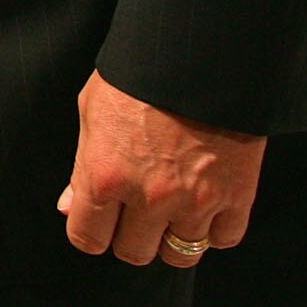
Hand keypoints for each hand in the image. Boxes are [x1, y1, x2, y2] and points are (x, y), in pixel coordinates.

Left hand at [57, 71, 264, 267]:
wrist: (201, 52)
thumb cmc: (140, 74)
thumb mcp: (92, 109)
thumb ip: (81, 166)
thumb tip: (70, 207)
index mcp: (105, 174)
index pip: (87, 238)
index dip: (91, 232)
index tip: (99, 223)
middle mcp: (149, 196)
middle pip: (134, 253)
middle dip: (131, 237)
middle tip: (137, 214)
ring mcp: (195, 201)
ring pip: (180, 254)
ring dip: (174, 237)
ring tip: (173, 211)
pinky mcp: (237, 196)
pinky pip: (223, 239)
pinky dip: (215, 229)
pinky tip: (206, 206)